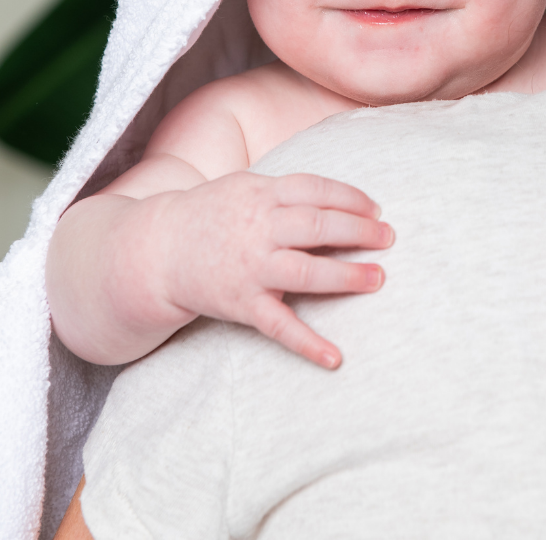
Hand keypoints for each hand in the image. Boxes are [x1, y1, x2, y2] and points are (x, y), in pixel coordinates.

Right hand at [157, 171, 392, 367]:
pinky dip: (308, 344)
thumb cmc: (212, 214)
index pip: (315, 190)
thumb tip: (340, 200)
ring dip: (346, 276)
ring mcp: (250, 268)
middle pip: (317, 226)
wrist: (157, 249)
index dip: (350, 198)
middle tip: (389, 238)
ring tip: (378, 278)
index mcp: (261, 194)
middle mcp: (258, 229)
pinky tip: (335, 357)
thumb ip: (286, 193)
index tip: (376, 208)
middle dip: (358, 231)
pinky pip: (279, 326)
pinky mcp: (241, 304)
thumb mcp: (245, 188)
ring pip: (306, 273)